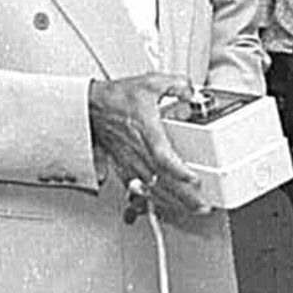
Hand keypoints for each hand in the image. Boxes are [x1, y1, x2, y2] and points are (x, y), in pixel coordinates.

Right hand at [88, 73, 206, 216]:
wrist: (91, 107)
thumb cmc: (117, 98)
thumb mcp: (150, 83)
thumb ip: (175, 84)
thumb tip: (191, 91)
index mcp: (146, 130)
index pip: (162, 156)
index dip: (178, 170)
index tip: (194, 179)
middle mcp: (138, 150)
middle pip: (161, 180)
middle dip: (183, 196)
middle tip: (202, 206)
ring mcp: (130, 161)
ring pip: (151, 188)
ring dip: (171, 202)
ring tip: (190, 210)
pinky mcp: (124, 167)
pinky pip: (138, 188)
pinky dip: (151, 200)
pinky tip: (162, 207)